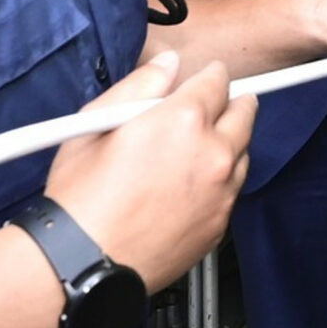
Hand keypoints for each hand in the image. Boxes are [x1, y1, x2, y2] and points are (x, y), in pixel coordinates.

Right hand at [43, 50, 253, 291]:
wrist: (82, 262)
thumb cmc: (81, 197)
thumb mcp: (95, 123)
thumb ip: (139, 86)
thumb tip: (166, 65)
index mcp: (184, 120)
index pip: (218, 81)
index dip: (210, 76)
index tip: (207, 79)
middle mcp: (213, 154)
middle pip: (245, 112)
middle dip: (229, 104)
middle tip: (211, 108)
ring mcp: (222, 193)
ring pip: (243, 153)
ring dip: (227, 145)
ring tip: (194, 152)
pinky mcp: (220, 225)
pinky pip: (232, 191)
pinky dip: (219, 183)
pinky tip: (189, 188)